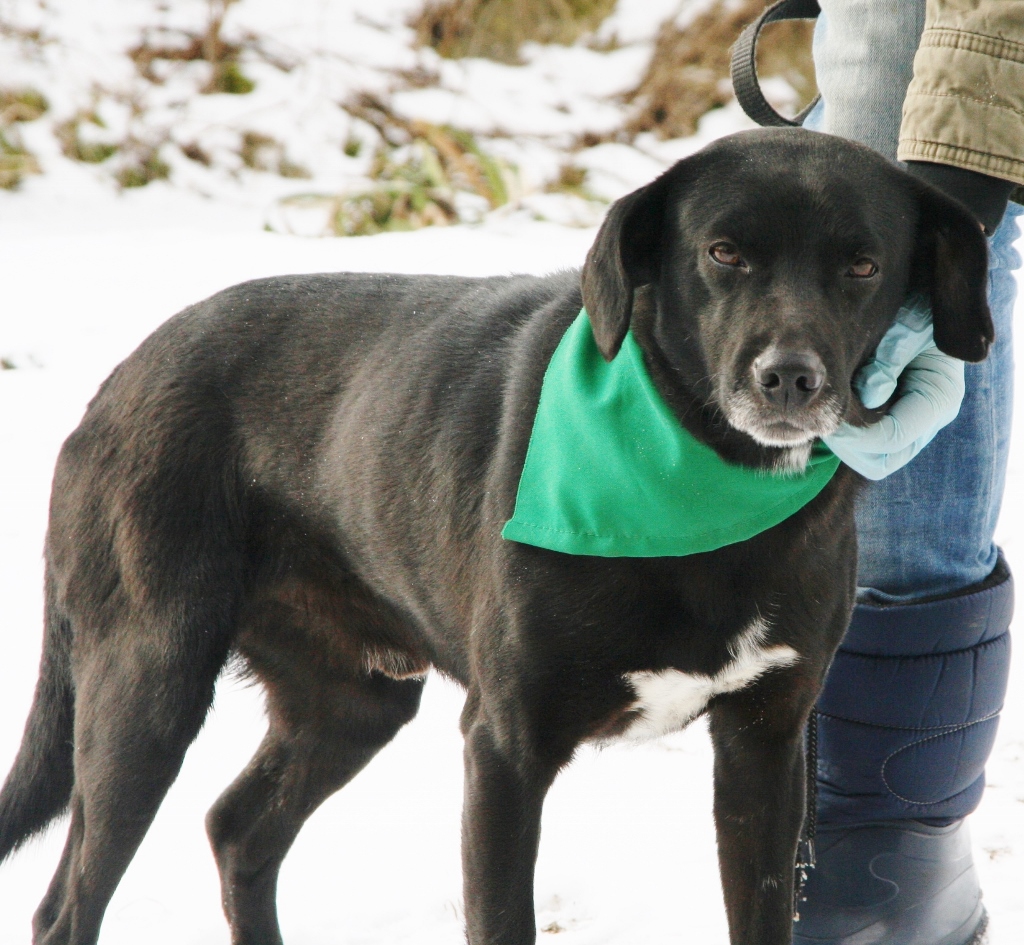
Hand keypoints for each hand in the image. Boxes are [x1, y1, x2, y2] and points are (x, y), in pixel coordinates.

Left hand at [824, 295, 965, 479]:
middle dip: (849, 446)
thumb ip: (889, 361)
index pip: (893, 438)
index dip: (856, 436)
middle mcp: (929, 419)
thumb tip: (871, 396)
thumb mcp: (907, 328)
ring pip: (873, 459)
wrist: (927, 307)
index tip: (829, 419)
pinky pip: (869, 445)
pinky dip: (850, 436)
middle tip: (822, 421)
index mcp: (939, 398)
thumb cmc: (920, 313)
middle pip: (882, 461)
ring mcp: (914, 424)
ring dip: (847, 444)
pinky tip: (836, 410)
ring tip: (828, 414)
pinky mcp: (897, 420)